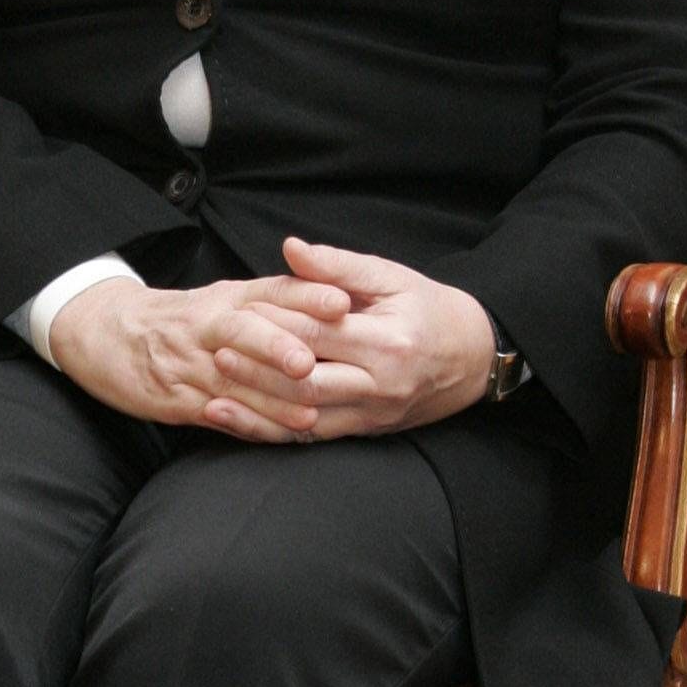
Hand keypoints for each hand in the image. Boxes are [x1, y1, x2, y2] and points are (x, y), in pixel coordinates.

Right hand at [46, 272, 352, 441]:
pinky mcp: (173, 398)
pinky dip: (247, 423)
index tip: (341, 302)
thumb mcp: (222, 299)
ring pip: (232, 380)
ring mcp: (188, 363)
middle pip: (243, 331)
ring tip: (308, 413)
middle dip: (276, 347)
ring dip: (270, 399)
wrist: (104, 333)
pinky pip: (216, 412)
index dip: (305, 296)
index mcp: (226, 298)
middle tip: (309, 363)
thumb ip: (273, 303)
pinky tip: (273, 433)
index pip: (269, 291)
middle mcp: (207, 325)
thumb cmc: (180, 318)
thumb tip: (339, 302)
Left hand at [223, 238, 494, 436]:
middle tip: (218, 355)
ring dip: (257, 411)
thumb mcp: (390, 276)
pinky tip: (241, 424)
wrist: (472, 356)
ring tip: (215, 396)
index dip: (274, 326)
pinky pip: (312, 439)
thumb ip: (337, 266)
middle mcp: (380, 384)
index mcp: (387, 341)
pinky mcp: (365, 431)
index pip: (318, 334)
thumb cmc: (428, 308)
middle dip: (257, 373)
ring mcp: (373, 414)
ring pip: (305, 421)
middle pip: (306, 385)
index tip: (239, 315)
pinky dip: (273, 433)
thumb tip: (290, 247)